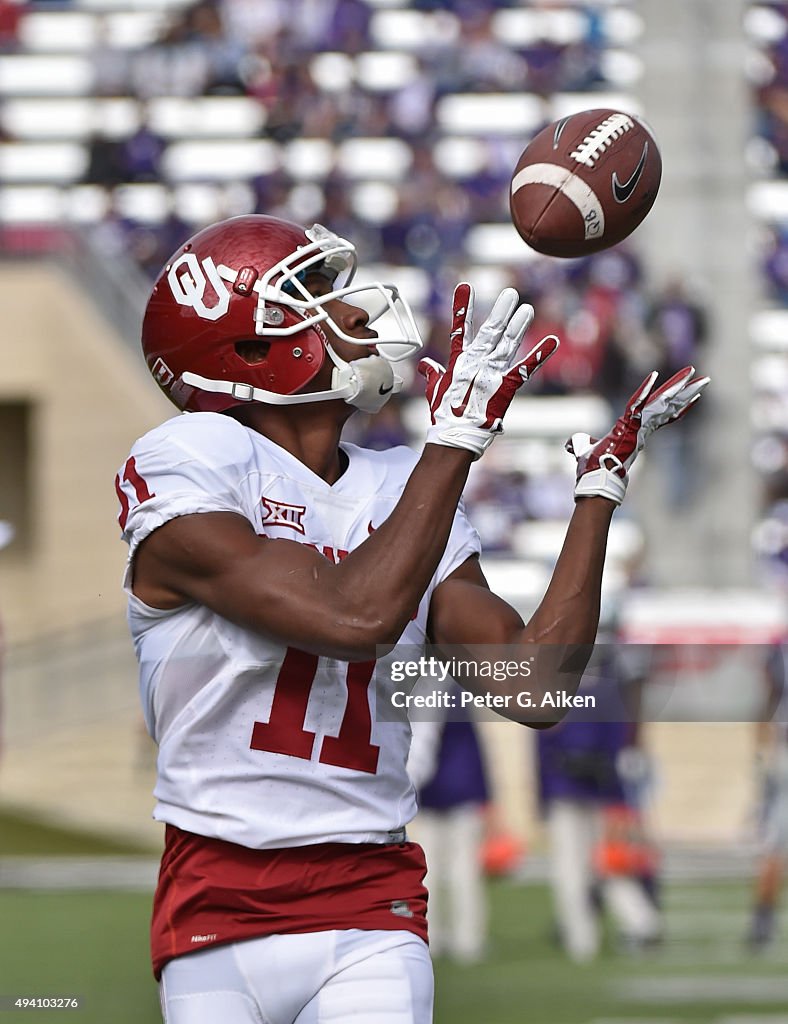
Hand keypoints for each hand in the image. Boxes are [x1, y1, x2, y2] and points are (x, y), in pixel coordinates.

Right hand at [418, 283, 558, 459]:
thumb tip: (425, 364)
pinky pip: (526, 368)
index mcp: (458, 363)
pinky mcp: (506, 387)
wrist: (454, 436)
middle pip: (490, 332)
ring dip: (518, 326)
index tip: (464, 287)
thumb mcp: (434, 390)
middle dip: (500, 312)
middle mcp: (476, 364)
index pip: (460, 330)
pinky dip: (539, 354)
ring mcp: (491, 374)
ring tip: (527, 309)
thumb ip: (433, 373)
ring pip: (507, 345)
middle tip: (509, 293)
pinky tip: (552, 341)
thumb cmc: (444, 415)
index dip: (462, 308)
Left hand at [566, 365, 709, 503]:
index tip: (687, 395)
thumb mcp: (585, 449)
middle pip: (666, 404)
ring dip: (678, 388)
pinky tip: (655, 377)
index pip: (658, 413)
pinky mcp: (631, 426)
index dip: (672, 404)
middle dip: (684, 390)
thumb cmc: (592, 468)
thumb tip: (572, 443)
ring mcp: (638, 426)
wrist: (594, 479)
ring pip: (661, 402)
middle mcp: (641, 427)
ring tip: (700, 378)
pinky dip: (643, 391)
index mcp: (635, 429)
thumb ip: (582, 442)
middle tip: (703, 379)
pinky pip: (638, 404)